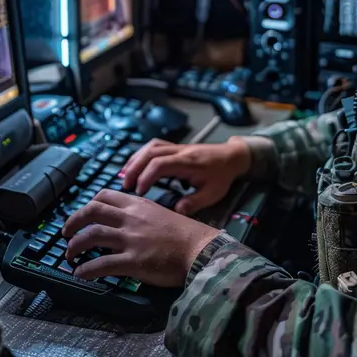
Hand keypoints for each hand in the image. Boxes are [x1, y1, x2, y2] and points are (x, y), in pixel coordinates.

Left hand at [62, 189, 218, 286]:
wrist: (200, 248)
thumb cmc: (184, 234)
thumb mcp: (160, 213)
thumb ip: (140, 215)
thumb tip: (126, 223)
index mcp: (137, 205)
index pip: (104, 196)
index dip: (88, 205)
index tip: (82, 214)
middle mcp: (130, 218)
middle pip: (91, 212)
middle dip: (73, 222)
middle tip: (66, 233)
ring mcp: (130, 239)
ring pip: (91, 236)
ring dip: (75, 246)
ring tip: (69, 255)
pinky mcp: (133, 261)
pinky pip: (101, 264)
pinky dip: (86, 270)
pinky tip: (80, 274)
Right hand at [121, 137, 251, 214]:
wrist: (231, 157)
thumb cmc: (221, 176)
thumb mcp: (212, 194)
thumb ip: (194, 203)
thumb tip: (176, 211)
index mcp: (187, 162)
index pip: (160, 164)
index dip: (146, 176)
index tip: (139, 192)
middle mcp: (179, 151)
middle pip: (150, 152)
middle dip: (135, 168)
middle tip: (125, 186)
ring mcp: (176, 147)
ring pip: (150, 146)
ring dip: (135, 159)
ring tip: (125, 175)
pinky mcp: (175, 147)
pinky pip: (154, 146)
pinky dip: (141, 154)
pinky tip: (135, 165)